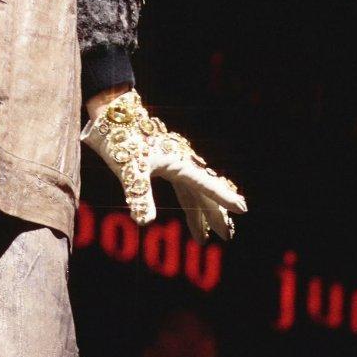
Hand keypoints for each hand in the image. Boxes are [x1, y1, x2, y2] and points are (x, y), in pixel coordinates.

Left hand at [80, 87, 247, 242]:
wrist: (114, 118)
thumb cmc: (122, 141)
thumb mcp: (129, 170)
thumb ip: (140, 195)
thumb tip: (145, 222)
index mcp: (179, 164)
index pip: (206, 186)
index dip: (223, 199)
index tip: (242, 209)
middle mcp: (182, 164)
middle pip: (205, 193)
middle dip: (216, 215)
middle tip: (227, 237)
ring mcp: (176, 164)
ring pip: (195, 193)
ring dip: (201, 214)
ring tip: (205, 238)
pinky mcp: (167, 165)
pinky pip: (184, 188)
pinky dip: (189, 204)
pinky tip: (193, 215)